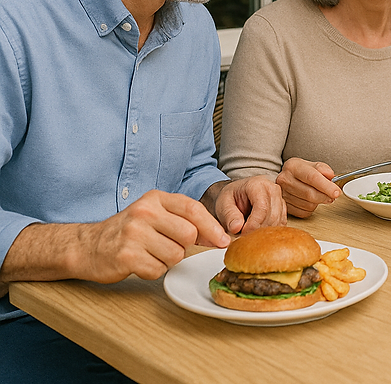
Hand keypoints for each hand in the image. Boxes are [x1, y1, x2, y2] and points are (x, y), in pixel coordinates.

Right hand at [77, 190, 229, 282]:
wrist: (87, 246)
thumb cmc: (128, 231)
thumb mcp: (155, 215)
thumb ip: (185, 220)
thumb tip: (219, 236)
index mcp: (155, 198)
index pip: (193, 209)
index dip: (212, 227)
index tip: (223, 241)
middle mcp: (144, 212)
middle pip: (188, 234)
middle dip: (184, 246)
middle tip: (166, 245)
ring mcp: (134, 234)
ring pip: (176, 255)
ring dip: (168, 260)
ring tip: (150, 253)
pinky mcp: (126, 256)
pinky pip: (158, 270)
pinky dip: (153, 271)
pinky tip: (140, 262)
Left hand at [209, 177, 286, 233]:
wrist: (236, 195)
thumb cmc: (230, 198)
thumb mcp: (223, 205)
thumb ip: (229, 216)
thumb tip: (236, 228)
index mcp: (257, 184)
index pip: (262, 208)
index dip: (253, 224)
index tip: (242, 234)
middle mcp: (273, 189)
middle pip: (272, 216)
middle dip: (258, 230)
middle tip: (244, 237)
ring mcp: (280, 199)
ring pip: (277, 222)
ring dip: (263, 232)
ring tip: (249, 233)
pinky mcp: (282, 209)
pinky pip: (280, 224)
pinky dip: (270, 232)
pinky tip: (257, 232)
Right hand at [274, 157, 342, 217]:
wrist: (288, 178)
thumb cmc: (302, 171)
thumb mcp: (312, 165)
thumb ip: (323, 169)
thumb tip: (330, 176)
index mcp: (292, 166)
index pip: (312, 178)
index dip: (326, 186)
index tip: (336, 192)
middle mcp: (285, 180)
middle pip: (309, 194)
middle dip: (325, 196)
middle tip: (333, 196)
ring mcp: (282, 194)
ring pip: (308, 205)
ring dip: (318, 202)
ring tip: (320, 196)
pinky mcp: (284, 206)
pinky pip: (303, 212)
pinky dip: (311, 209)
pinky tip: (311, 201)